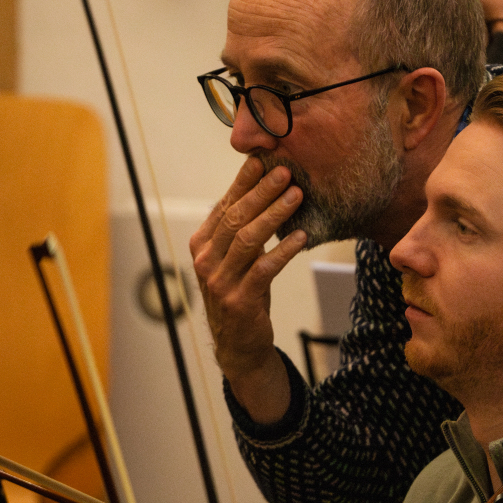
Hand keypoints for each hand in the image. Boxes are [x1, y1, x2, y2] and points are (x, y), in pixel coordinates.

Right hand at [190, 157, 307, 422]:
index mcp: (201, 244)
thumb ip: (242, 228)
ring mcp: (219, 281)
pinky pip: (263, 269)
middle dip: (262, 191)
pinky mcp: (238, 300)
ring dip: (274, 215)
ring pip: (247, 239)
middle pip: (235, 217)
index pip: (224, 205)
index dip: (243, 181)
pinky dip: (283, 251)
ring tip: (297, 196)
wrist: (239, 343)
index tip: (263, 159)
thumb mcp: (237, 258)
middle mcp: (205, 260)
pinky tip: (301, 237)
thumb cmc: (243, 291)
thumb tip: (264, 185)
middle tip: (286, 171)